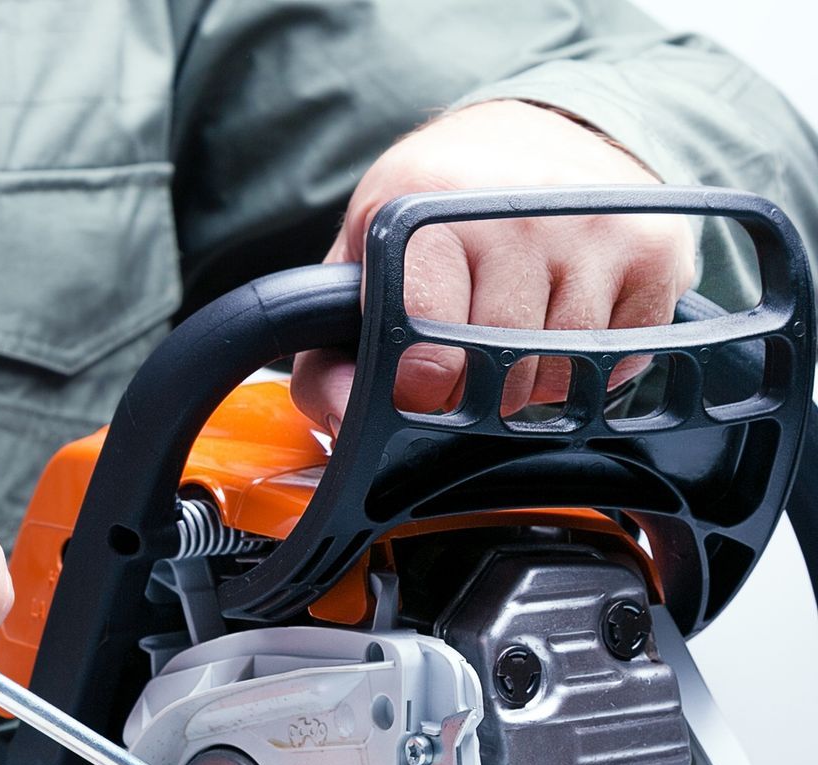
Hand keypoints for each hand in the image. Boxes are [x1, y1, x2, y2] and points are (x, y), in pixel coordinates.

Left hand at [292, 99, 696, 424]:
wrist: (531, 129)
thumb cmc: (434, 209)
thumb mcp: (362, 258)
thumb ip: (328, 351)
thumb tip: (343, 416)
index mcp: (427, 209)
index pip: (430, 343)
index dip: (423, 388)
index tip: (421, 383)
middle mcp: (519, 209)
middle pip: (503, 364)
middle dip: (481, 388)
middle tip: (470, 363)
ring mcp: (596, 227)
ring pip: (564, 368)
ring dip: (536, 380)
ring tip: (515, 339)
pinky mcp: (656, 247)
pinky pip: (623, 357)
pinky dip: (592, 366)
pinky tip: (567, 325)